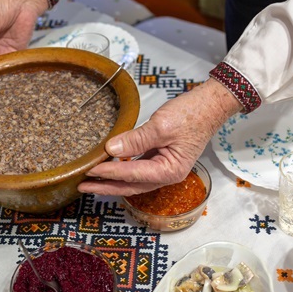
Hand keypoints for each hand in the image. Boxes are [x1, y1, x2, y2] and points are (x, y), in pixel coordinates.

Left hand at [77, 78, 242, 195]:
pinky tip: (109, 166)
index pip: (133, 175)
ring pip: (133, 179)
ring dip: (112, 180)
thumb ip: (136, 140)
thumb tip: (112, 148)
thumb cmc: (191, 115)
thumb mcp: (161, 126)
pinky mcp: (161, 158)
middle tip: (83, 185)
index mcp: (169, 171)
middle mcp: (167, 175)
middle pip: (131, 185)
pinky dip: (123, 169)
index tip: (90, 170)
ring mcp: (164, 168)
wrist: (210, 105)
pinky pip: (138, 168)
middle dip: (106, 186)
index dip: (110, 173)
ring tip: (91, 180)